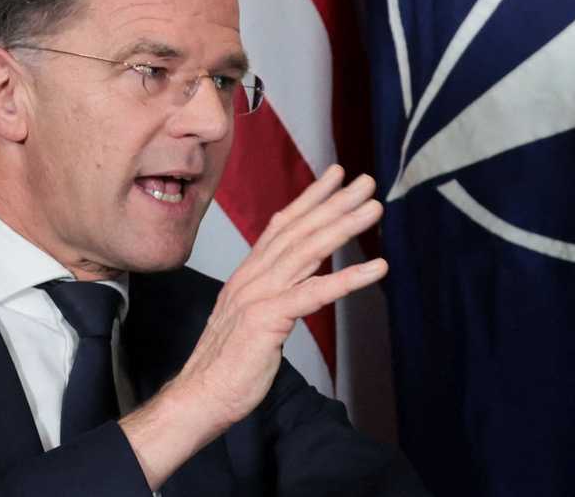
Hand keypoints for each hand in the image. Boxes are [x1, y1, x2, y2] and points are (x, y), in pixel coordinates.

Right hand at [178, 164, 385, 424]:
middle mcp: (253, 277)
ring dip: (344, 226)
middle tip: (366, 181)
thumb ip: (270, 296)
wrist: (198, 397)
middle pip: (299, 230)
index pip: (282, 226)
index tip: (335, 177)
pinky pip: (314, 293)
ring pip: (307, 251)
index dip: (310, 199)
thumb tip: (293, 286)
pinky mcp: (267, 319)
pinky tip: (377, 268)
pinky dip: (348, 278)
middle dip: (334, 202)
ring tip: (374, 208)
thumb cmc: (227, 365)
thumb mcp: (250, 320)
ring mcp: (259, 295)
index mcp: (248, 275)